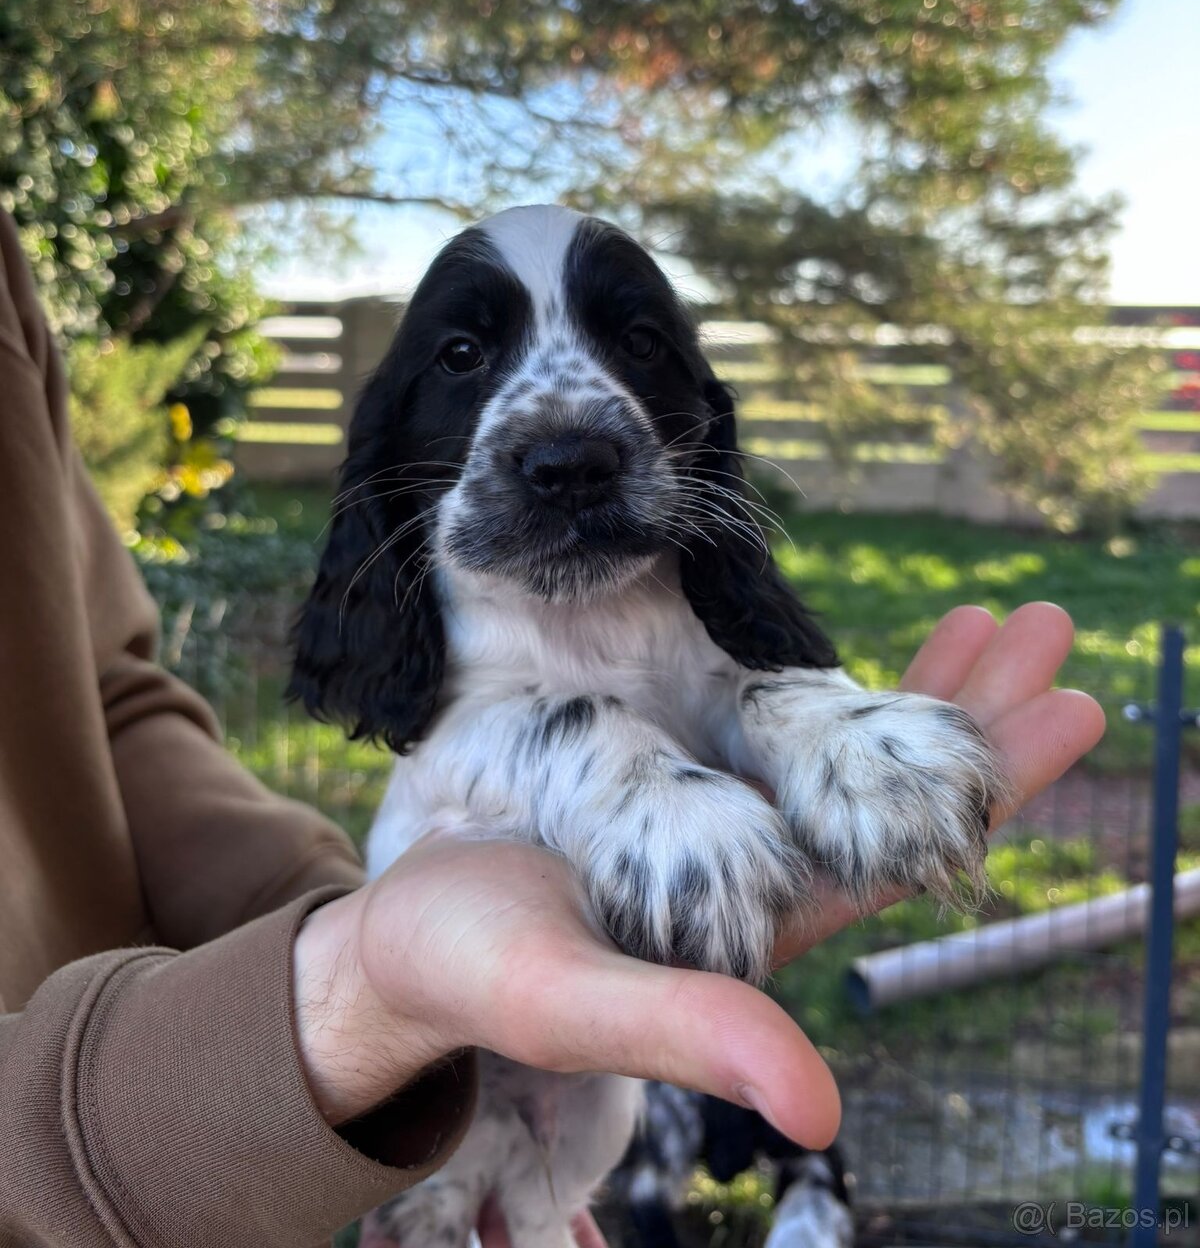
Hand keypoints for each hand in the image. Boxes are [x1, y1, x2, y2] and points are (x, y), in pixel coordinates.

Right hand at [293, 601, 1102, 1153]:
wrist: (404, 931)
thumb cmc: (471, 970)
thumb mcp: (568, 1001)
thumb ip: (685, 1034)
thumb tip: (822, 1104)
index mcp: (760, 924)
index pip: (903, 852)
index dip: (985, 783)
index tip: (1064, 706)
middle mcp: (764, 870)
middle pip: (904, 796)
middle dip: (983, 716)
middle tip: (1055, 632)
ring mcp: (725, 818)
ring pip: (853, 751)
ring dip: (929, 684)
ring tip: (1004, 617)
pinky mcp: (676, 779)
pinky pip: (776, 719)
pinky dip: (835, 675)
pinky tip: (866, 640)